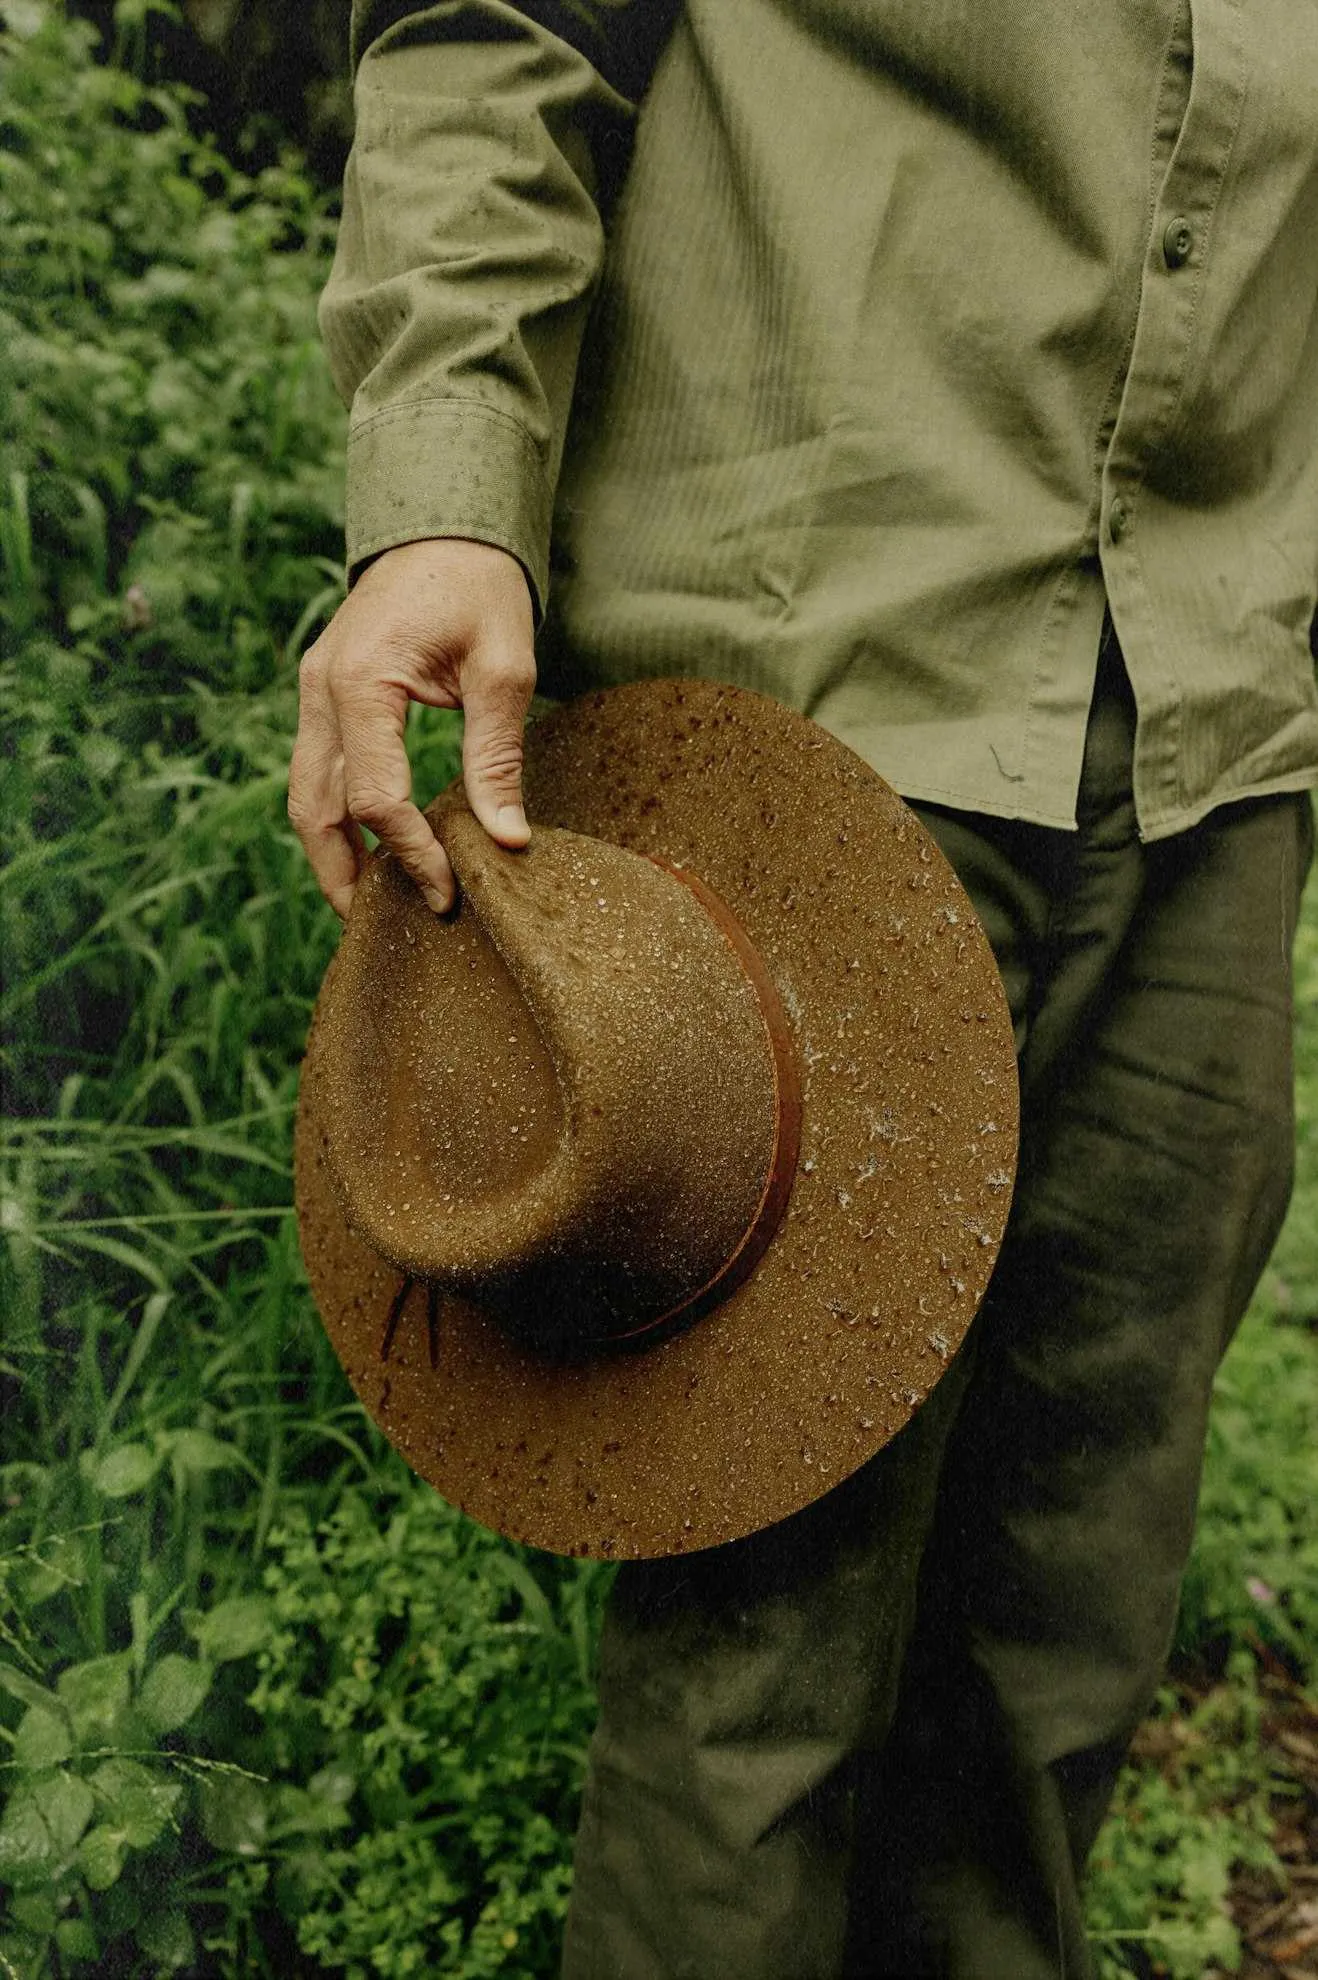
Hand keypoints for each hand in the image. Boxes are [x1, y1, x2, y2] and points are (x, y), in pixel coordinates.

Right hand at [288, 538, 535, 917]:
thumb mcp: (504, 670)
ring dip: (333, 854)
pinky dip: (337, 816)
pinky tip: (373, 849)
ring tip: (375, 904)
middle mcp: (321, 690)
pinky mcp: (323, 693)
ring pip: (303, 795)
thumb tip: (508, 842)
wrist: (445, 526)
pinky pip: (317, 769)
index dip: (410, 854)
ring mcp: (313, 691)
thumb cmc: (480, 588)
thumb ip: (497, 756)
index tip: (450, 893)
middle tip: (387, 926)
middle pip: (313, 809)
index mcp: (361, 682)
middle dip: (344, 876)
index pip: (373, 798)